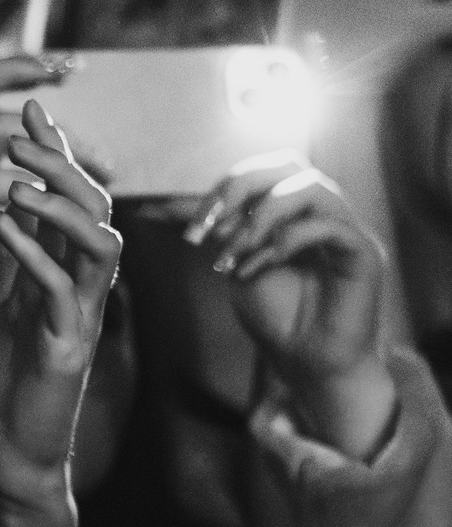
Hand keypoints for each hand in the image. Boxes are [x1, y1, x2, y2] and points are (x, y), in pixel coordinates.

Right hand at [0, 55, 76, 318]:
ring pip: (21, 170)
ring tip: (99, 197)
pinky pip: (18, 211)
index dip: (19, 67)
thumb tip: (53, 134)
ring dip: (66, 182)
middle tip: (106, 162)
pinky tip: (72, 226)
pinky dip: (49, 217)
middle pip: (6, 124)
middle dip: (63, 140)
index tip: (67, 65)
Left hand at [0, 100, 121, 509]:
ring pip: (98, 244)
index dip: (55, 155)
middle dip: (63, 165)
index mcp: (59, 280)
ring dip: (60, 209)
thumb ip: (7, 272)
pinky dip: (35, 257)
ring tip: (18, 187)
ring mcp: (78, 319)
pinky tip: (5, 234)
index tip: (31, 112)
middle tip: (26, 132)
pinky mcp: (67, 350)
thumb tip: (7, 220)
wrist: (0, 459)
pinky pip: (61, 292)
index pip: (69, 202)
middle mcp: (79, 293)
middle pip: (93, 209)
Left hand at [187, 154, 398, 459]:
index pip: (261, 172)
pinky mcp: (364, 253)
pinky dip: (287, 240)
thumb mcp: (233, 264)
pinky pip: (331, 226)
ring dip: (261, 216)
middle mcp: (322, 212)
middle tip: (209, 226)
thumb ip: (215, 232)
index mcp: (294, 209)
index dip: (219, 189)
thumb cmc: (276, 316)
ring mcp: (345, 229)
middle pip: (289, 163)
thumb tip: (161, 204)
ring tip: (234, 252)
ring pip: (310, 186)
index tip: (181, 224)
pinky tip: (260, 265)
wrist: (306, 363)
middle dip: (240, 186)